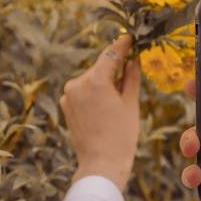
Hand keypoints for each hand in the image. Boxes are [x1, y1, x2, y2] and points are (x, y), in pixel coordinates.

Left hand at [60, 35, 140, 191]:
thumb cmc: (121, 135)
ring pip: (92, 80)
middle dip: (115, 70)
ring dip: (105, 83)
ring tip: (120, 101)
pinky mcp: (66, 105)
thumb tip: (132, 60)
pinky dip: (95, 94)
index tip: (130, 37)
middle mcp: (77, 83)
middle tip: (133, 74)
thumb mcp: (130, 103)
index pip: (110, 55)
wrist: (102, 163)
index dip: (122, 45)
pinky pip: (84, 92)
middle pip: (101, 68)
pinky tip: (107, 108)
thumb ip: (131, 77)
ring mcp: (69, 95)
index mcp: (95, 80)